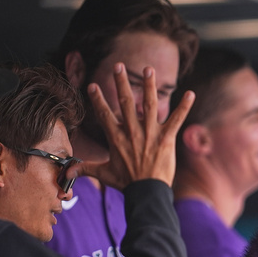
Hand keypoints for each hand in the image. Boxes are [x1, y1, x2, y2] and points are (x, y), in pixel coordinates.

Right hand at [81, 63, 194, 188]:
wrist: (147, 192)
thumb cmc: (126, 183)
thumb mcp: (103, 174)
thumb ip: (86, 168)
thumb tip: (66, 171)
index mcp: (116, 137)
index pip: (104, 114)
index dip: (98, 99)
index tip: (93, 85)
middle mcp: (132, 131)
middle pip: (125, 102)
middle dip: (121, 83)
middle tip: (119, 65)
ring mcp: (150, 133)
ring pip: (150, 105)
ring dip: (149, 86)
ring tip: (148, 69)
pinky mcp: (167, 138)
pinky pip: (176, 119)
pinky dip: (184, 107)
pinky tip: (190, 94)